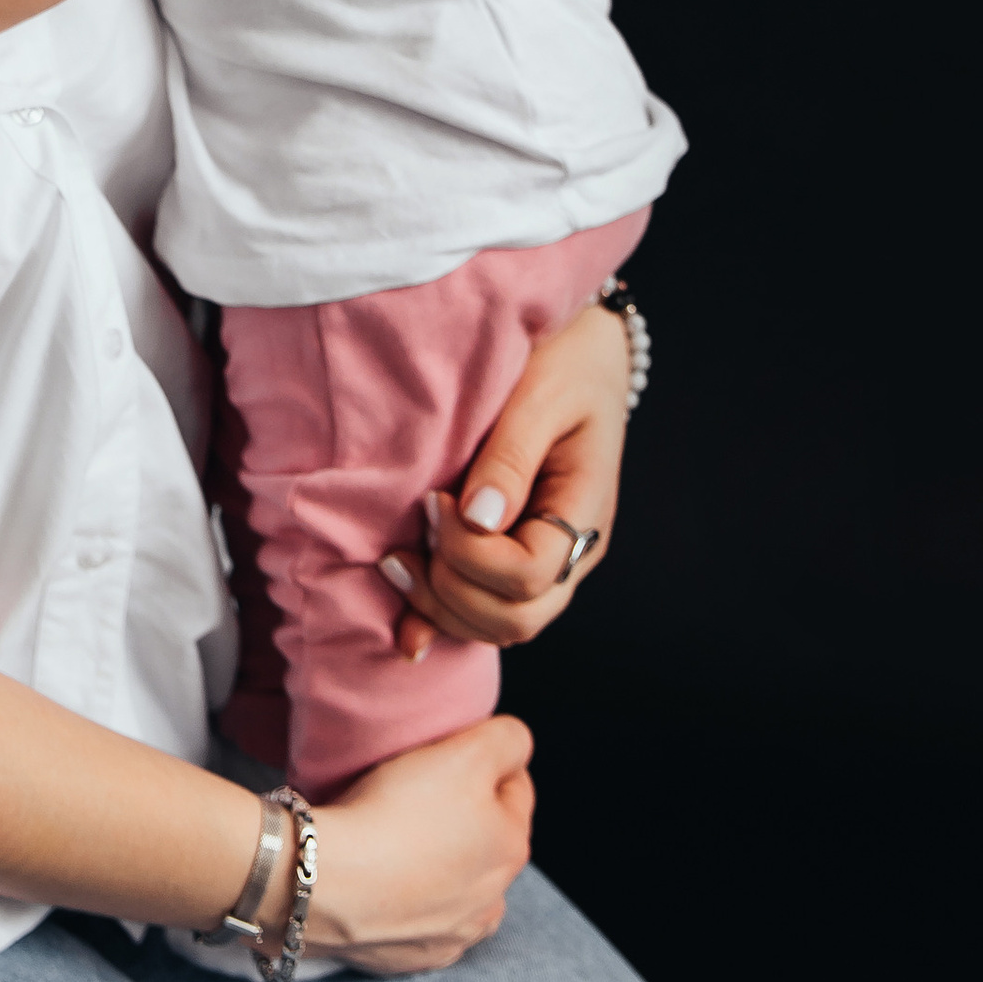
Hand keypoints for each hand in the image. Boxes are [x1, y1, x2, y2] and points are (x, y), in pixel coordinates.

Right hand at [303, 715, 534, 973]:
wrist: (322, 882)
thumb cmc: (394, 815)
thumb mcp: (467, 752)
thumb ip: (508, 741)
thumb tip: (514, 749)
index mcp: (511, 847)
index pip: (514, 787)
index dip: (481, 762)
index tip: (444, 755)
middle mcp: (492, 901)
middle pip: (484, 840)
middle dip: (460, 817)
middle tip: (413, 794)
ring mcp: (451, 937)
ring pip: (453, 887)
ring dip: (436, 866)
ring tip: (393, 841)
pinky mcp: (409, 960)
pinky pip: (415, 922)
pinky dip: (403, 903)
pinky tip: (378, 883)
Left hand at [376, 298, 630, 658]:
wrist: (582, 351)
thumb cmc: (563, 364)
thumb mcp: (539, 396)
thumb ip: (509, 459)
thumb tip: (478, 520)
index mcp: (585, 511)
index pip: (529, 574)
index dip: (471, 552)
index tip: (435, 499)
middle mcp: (573, 551)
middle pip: (515, 617)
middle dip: (450, 588)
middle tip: (415, 531)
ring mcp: (549, 562)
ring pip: (498, 625)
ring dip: (440, 605)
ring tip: (397, 559)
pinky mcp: (517, 559)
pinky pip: (485, 611)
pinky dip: (443, 619)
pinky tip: (406, 630)